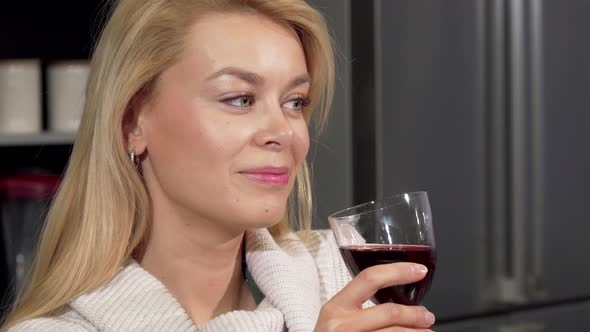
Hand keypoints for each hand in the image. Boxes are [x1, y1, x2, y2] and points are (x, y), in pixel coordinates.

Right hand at [315, 263, 435, 331]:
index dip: (398, 271)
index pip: (369, 278)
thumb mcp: (336, 318)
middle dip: (416, 313)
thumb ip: (358, 306)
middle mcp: (342, 325)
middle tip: (428, 316)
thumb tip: (399, 300)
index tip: (419, 270)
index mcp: (335, 307)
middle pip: (390, 311)